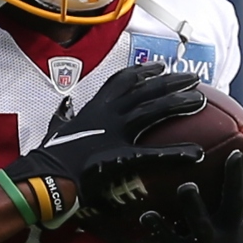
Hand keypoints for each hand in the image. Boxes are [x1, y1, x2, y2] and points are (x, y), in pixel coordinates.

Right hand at [2, 63, 205, 210]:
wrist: (42, 176)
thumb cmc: (48, 157)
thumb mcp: (56, 128)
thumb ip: (64, 116)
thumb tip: (66, 106)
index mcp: (94, 108)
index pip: (121, 82)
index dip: (143, 72)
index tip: (160, 66)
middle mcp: (108, 114)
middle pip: (145, 90)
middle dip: (170, 81)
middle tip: (192, 78)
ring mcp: (115, 133)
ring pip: (153, 110)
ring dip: (178, 103)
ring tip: (200, 100)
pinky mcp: (121, 156)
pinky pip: (155, 153)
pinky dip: (177, 153)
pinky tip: (196, 154)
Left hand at [141, 134, 242, 242]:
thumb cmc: (216, 233)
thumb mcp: (227, 213)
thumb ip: (224, 184)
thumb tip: (214, 138)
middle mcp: (232, 232)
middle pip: (237, 202)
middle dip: (236, 178)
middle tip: (233, 154)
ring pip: (203, 225)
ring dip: (195, 206)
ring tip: (186, 187)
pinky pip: (171, 241)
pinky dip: (160, 228)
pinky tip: (147, 214)